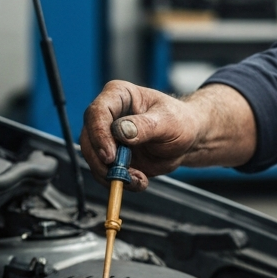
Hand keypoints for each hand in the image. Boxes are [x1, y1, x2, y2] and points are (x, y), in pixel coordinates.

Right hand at [79, 81, 256, 190]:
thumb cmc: (180, 121)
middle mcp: (108, 115)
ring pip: (94, 159)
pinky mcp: (113, 157)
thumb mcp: (168, 121)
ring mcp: (108, 137)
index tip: (110, 155)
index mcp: (118, 95)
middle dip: (101, 161)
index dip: (99, 135)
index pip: (97, 113)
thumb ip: (144, 126)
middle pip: (89, 139)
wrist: (187, 139)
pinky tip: (139, 181)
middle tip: (120, 174)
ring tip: (138, 178)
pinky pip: (106, 173)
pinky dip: (120, 182)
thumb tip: (121, 131)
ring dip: (112, 175)